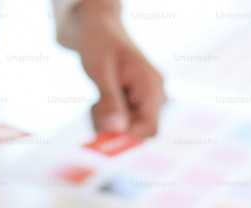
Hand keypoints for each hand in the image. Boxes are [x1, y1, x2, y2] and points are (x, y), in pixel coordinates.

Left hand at [68, 0, 165, 136]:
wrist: (100, 28)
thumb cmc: (101, 44)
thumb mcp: (100, 71)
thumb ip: (109, 100)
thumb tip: (115, 130)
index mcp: (151, 86)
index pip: (149, 128)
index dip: (126, 136)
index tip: (103, 129)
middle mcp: (155, 95)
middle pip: (138, 131)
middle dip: (114, 127)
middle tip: (95, 108)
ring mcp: (148, 99)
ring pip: (129, 129)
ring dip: (108, 122)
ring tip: (96, 101)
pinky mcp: (137, 102)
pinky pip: (124, 122)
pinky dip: (108, 117)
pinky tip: (100, 101)